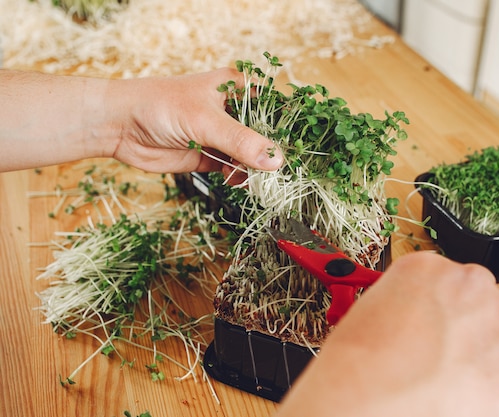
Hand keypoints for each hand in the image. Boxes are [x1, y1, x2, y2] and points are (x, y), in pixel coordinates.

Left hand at [108, 68, 282, 172]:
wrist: (120, 126)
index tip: (301, 147)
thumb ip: (241, 142)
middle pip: (264, 135)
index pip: (273, 107)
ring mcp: (221, 135)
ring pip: (250, 155)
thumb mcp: (205, 121)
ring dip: (255, 169)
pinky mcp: (209, 156)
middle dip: (272, 154)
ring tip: (257, 179)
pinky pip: (234, 169)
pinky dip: (239, 177)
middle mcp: (232, 111)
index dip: (287, 126)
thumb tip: (275, 160)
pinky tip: (238, 181)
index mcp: (236, 89)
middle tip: (280, 171)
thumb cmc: (159, 106)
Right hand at [274, 252, 498, 416]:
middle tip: (447, 342)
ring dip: (492, 330)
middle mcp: (467, 283)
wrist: (373, 402)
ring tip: (468, 361)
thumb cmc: (361, 366)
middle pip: (479, 288)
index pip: (445, 274)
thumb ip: (402, 303)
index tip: (432, 319)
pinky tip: (493, 372)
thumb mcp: (369, 313)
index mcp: (426, 268)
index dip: (438, 301)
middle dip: (467, 312)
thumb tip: (414, 317)